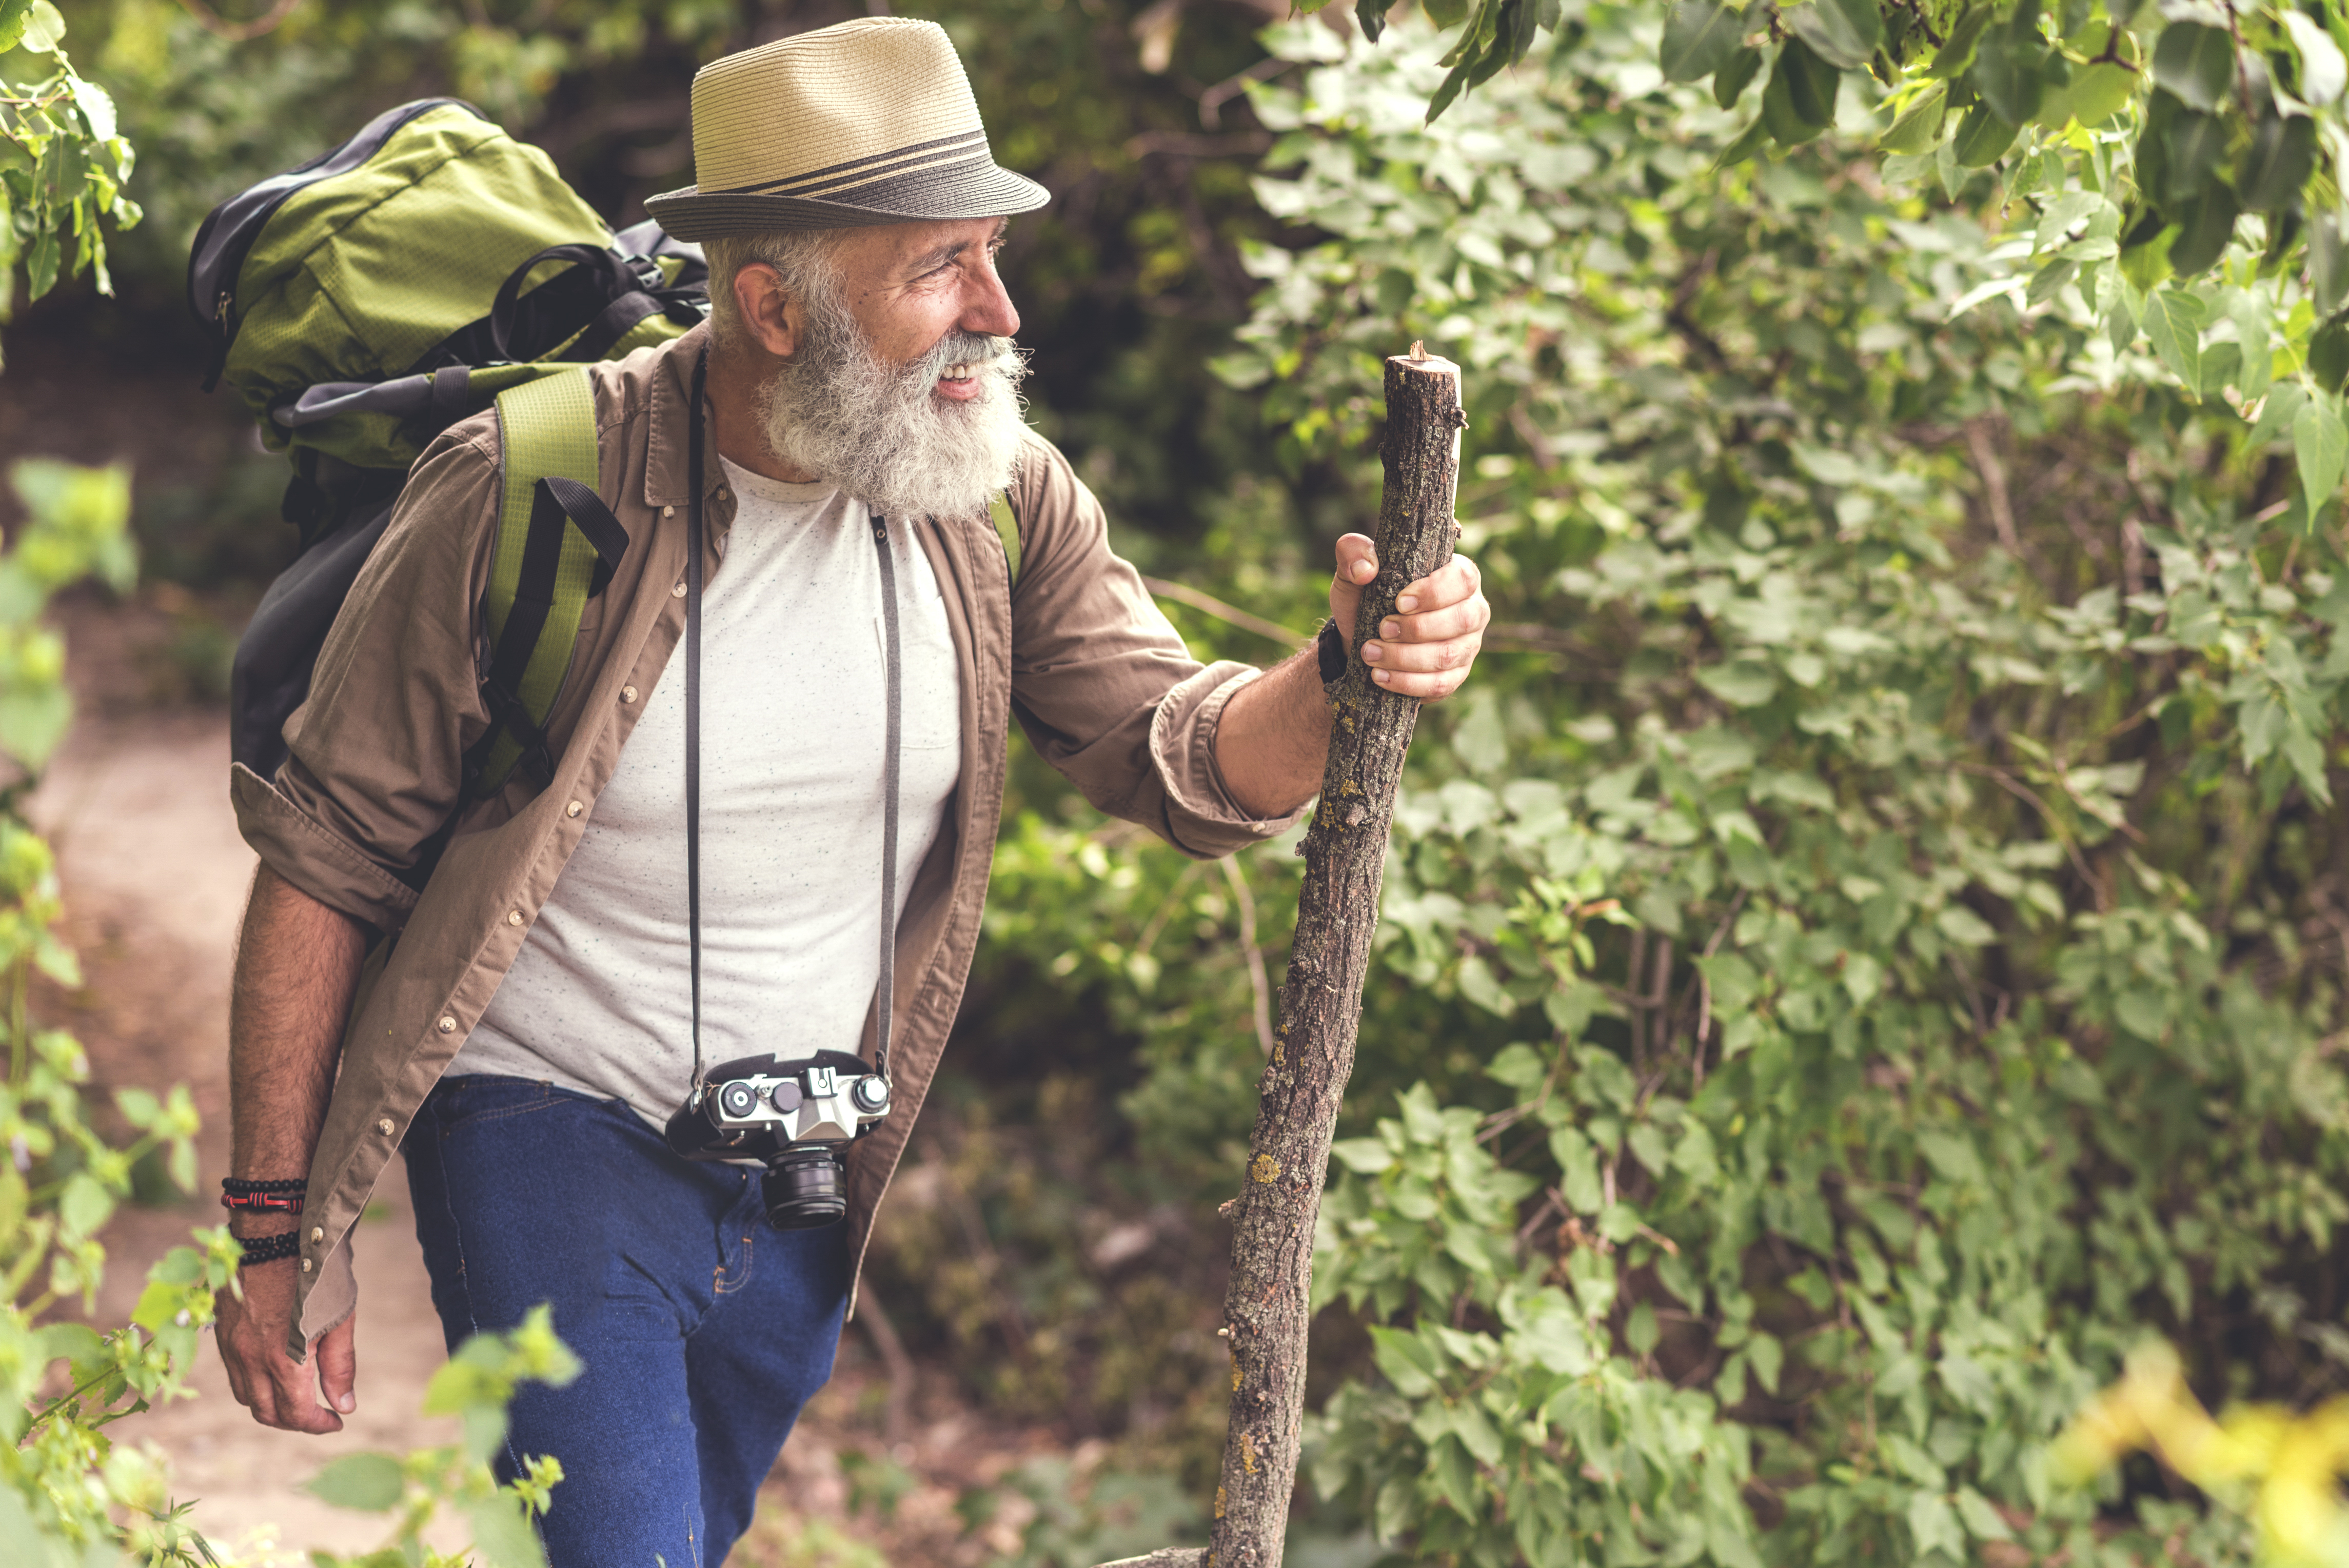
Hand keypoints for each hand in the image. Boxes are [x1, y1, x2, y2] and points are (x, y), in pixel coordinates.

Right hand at [216, 1247, 355, 1432]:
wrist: (277, 1230)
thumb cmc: (318, 1271)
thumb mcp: (341, 1318)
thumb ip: (340, 1366)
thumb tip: (345, 1406)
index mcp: (282, 1361)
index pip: (296, 1414)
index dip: (318, 1425)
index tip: (337, 1421)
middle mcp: (250, 1360)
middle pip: (266, 1413)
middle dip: (295, 1421)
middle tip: (320, 1413)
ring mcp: (231, 1347)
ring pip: (245, 1397)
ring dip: (271, 1406)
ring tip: (298, 1398)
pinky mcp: (221, 1333)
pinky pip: (233, 1375)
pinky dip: (252, 1386)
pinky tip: (273, 1374)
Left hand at [1328, 532, 1489, 700]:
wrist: (1362, 641)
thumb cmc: (1366, 600)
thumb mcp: (1354, 574)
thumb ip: (1353, 554)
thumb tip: (1365, 569)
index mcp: (1458, 575)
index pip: (1463, 578)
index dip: (1435, 592)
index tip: (1399, 602)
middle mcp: (1472, 609)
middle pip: (1462, 619)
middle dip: (1418, 628)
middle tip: (1382, 629)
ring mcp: (1468, 644)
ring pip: (1449, 654)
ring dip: (1406, 657)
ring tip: (1370, 653)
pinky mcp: (1457, 674)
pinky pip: (1441, 683)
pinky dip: (1408, 682)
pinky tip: (1380, 676)